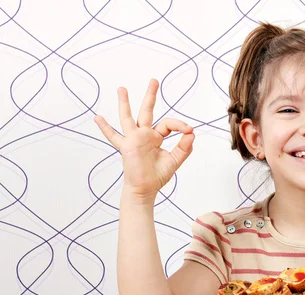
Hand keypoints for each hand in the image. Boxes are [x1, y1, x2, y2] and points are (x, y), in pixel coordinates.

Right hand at [94, 79, 194, 199]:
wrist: (145, 188)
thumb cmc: (157, 175)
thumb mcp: (175, 161)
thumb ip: (184, 148)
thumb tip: (192, 133)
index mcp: (156, 137)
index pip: (168, 124)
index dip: (180, 125)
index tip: (189, 130)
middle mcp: (144, 135)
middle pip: (147, 111)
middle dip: (150, 96)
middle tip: (154, 80)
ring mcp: (134, 139)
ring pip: (128, 117)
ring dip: (125, 103)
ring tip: (121, 88)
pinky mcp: (127, 146)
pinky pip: (114, 136)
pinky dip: (105, 128)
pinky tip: (97, 117)